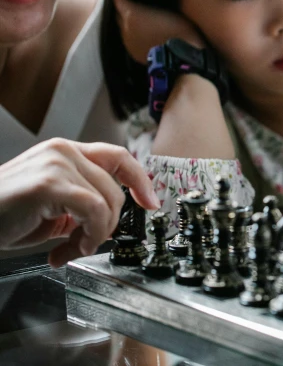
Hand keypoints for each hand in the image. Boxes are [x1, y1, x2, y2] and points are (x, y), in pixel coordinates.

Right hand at [0, 139, 157, 267]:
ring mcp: (57, 164)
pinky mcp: (50, 183)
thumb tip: (107, 220)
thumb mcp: (51, 207)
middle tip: (85, 245)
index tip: (151, 202)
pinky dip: (90, 235)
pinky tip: (70, 248)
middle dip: (108, 224)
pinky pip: (95, 211)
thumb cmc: (2, 215)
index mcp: (65, 152)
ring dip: (97, 234)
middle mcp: (63, 151)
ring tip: (71, 248)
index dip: (140, 180)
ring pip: (108, 202)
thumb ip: (81, 204)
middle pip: (116, 188)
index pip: (119, 157)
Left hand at [114, 0, 204, 63]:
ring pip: (124, 30)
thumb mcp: (169, 11)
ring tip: (143, 26)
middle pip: (119, 15)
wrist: (179, 57)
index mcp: (132, 13)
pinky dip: (135, 39)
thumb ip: (152, 8)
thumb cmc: (178, 30)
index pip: (119, 0)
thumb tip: (148, 7)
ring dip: (130, 27)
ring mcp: (128, 42)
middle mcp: (125, 27)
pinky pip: (130, 42)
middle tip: (138, 10)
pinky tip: (146, 38)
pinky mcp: (133, 54)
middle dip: (125, 12)